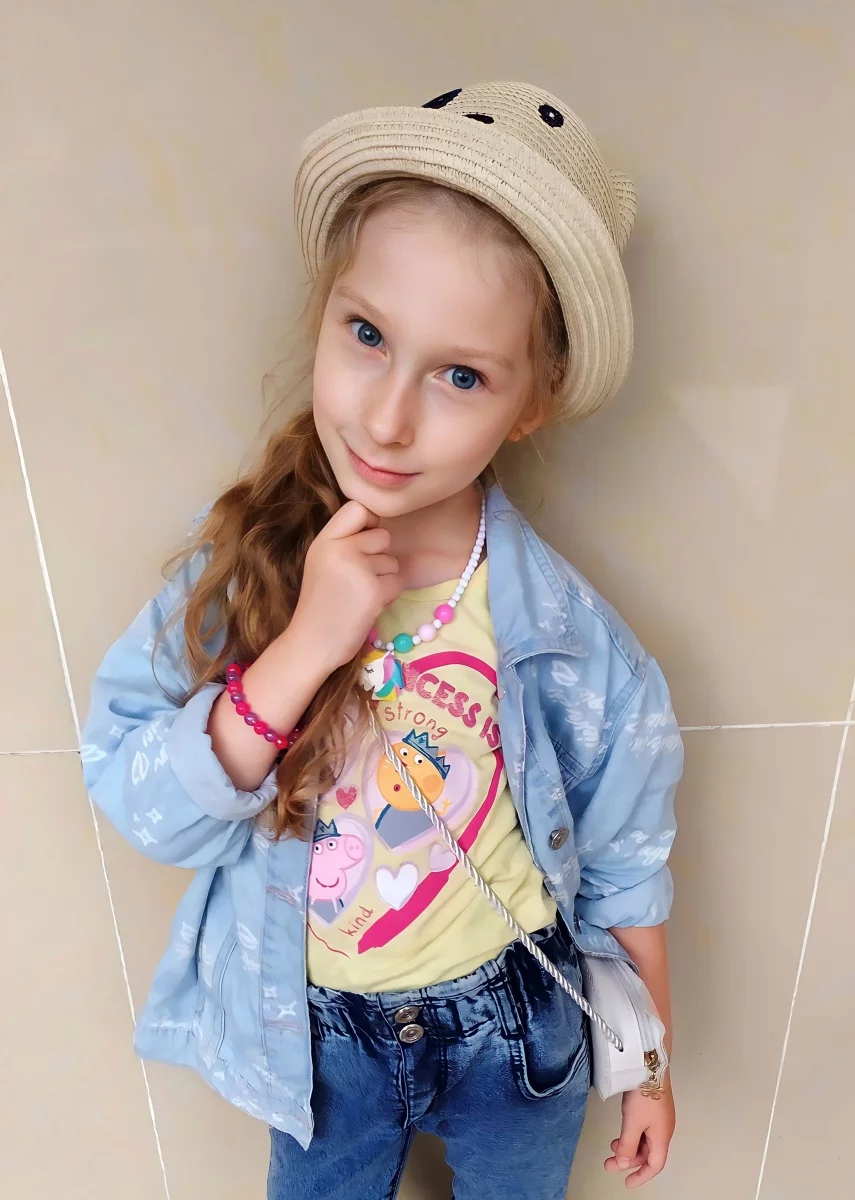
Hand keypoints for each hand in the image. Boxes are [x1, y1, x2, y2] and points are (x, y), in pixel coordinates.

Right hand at [290, 501, 402, 673]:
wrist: (312, 642)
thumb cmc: (319, 603)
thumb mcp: (321, 562)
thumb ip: (343, 542)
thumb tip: (378, 525)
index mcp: (324, 541)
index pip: (357, 508)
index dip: (369, 522)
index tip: (364, 542)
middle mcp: (340, 549)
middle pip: (382, 536)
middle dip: (378, 557)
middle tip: (358, 579)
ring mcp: (358, 569)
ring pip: (392, 561)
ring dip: (384, 579)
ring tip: (360, 595)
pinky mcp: (374, 590)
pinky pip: (398, 582)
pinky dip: (389, 595)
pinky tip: (368, 606)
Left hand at [604, 1081, 674, 1187]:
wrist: (650, 1064)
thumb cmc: (645, 1091)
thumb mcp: (632, 1122)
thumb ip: (627, 1144)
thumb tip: (622, 1163)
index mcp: (662, 1136)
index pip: (655, 1165)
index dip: (641, 1176)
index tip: (627, 1182)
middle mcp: (663, 1128)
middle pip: (648, 1153)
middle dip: (629, 1161)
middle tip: (610, 1163)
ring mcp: (659, 1117)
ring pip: (644, 1140)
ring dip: (629, 1146)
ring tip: (612, 1146)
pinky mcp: (653, 1106)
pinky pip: (643, 1128)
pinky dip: (631, 1134)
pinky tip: (622, 1131)